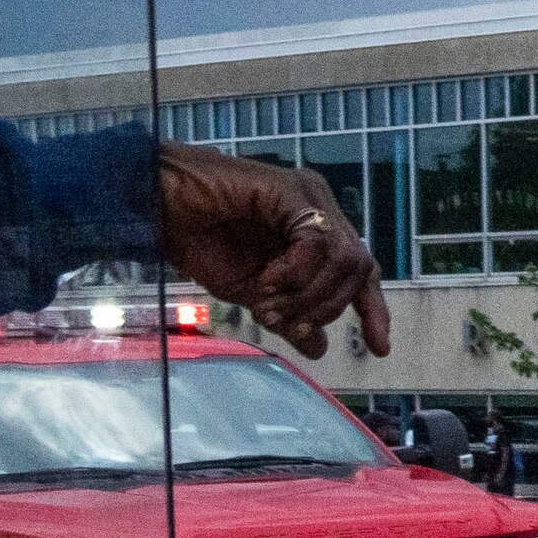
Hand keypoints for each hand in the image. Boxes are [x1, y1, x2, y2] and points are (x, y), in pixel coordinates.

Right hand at [153, 144, 390, 361]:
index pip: (362, 274)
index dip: (373, 311)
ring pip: (344, 259)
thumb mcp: (252, 294)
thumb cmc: (200, 241)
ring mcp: (309, 196)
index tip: (379, 349)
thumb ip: (290, 315)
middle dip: (325, 307)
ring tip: (267, 302)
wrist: (158, 208)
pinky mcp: (291, 188)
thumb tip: (320, 347)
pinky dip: (296, 271)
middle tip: (282, 321)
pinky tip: (265, 280)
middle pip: (358, 271)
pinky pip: (316, 241)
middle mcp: (321, 211)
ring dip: (308, 293)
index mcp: (316, 234)